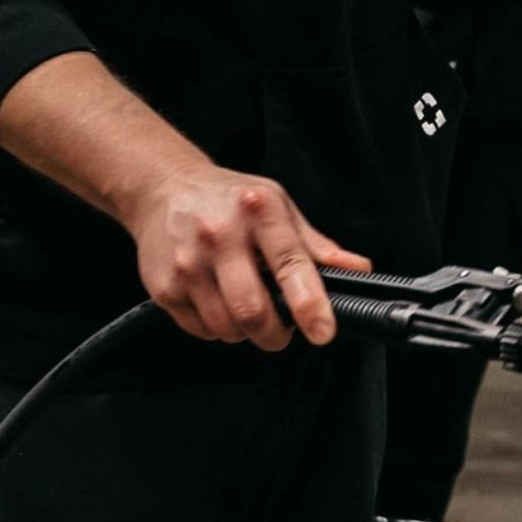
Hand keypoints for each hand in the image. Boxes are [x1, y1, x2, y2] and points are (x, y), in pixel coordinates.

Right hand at [125, 160, 372, 349]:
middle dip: (275, 333)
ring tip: (246, 303)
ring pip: (226, 327)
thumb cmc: (229, 199)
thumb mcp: (279, 206)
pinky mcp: (164, 286)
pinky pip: (200, 331)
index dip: (309, 304)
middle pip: (253, 310)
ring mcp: (188, 262)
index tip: (322, 330)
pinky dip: (217, 328)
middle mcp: (221, 235)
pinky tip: (218, 300)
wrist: (164, 188)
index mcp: (259, 210)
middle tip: (282, 328)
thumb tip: (357, 270)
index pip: (290, 264)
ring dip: (245, 331)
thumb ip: (317, 246)